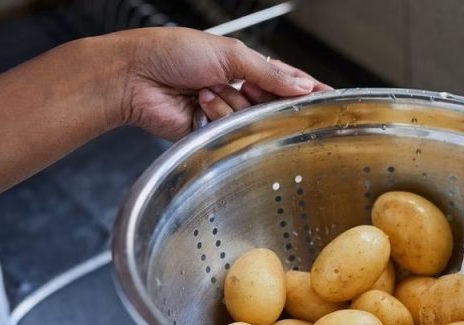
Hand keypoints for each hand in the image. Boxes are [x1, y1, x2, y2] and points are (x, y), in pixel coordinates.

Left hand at [107, 27, 329, 139]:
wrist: (135, 76)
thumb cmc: (172, 53)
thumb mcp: (229, 53)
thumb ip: (269, 73)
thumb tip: (300, 86)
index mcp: (243, 64)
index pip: (284, 79)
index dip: (305, 89)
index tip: (328, 98)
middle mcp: (236, 88)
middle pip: (270, 103)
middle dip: (260, 97)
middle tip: (246, 88)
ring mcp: (224, 111)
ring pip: (250, 118)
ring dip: (230, 103)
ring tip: (206, 90)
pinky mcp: (210, 132)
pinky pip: (228, 131)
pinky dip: (216, 116)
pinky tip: (200, 104)